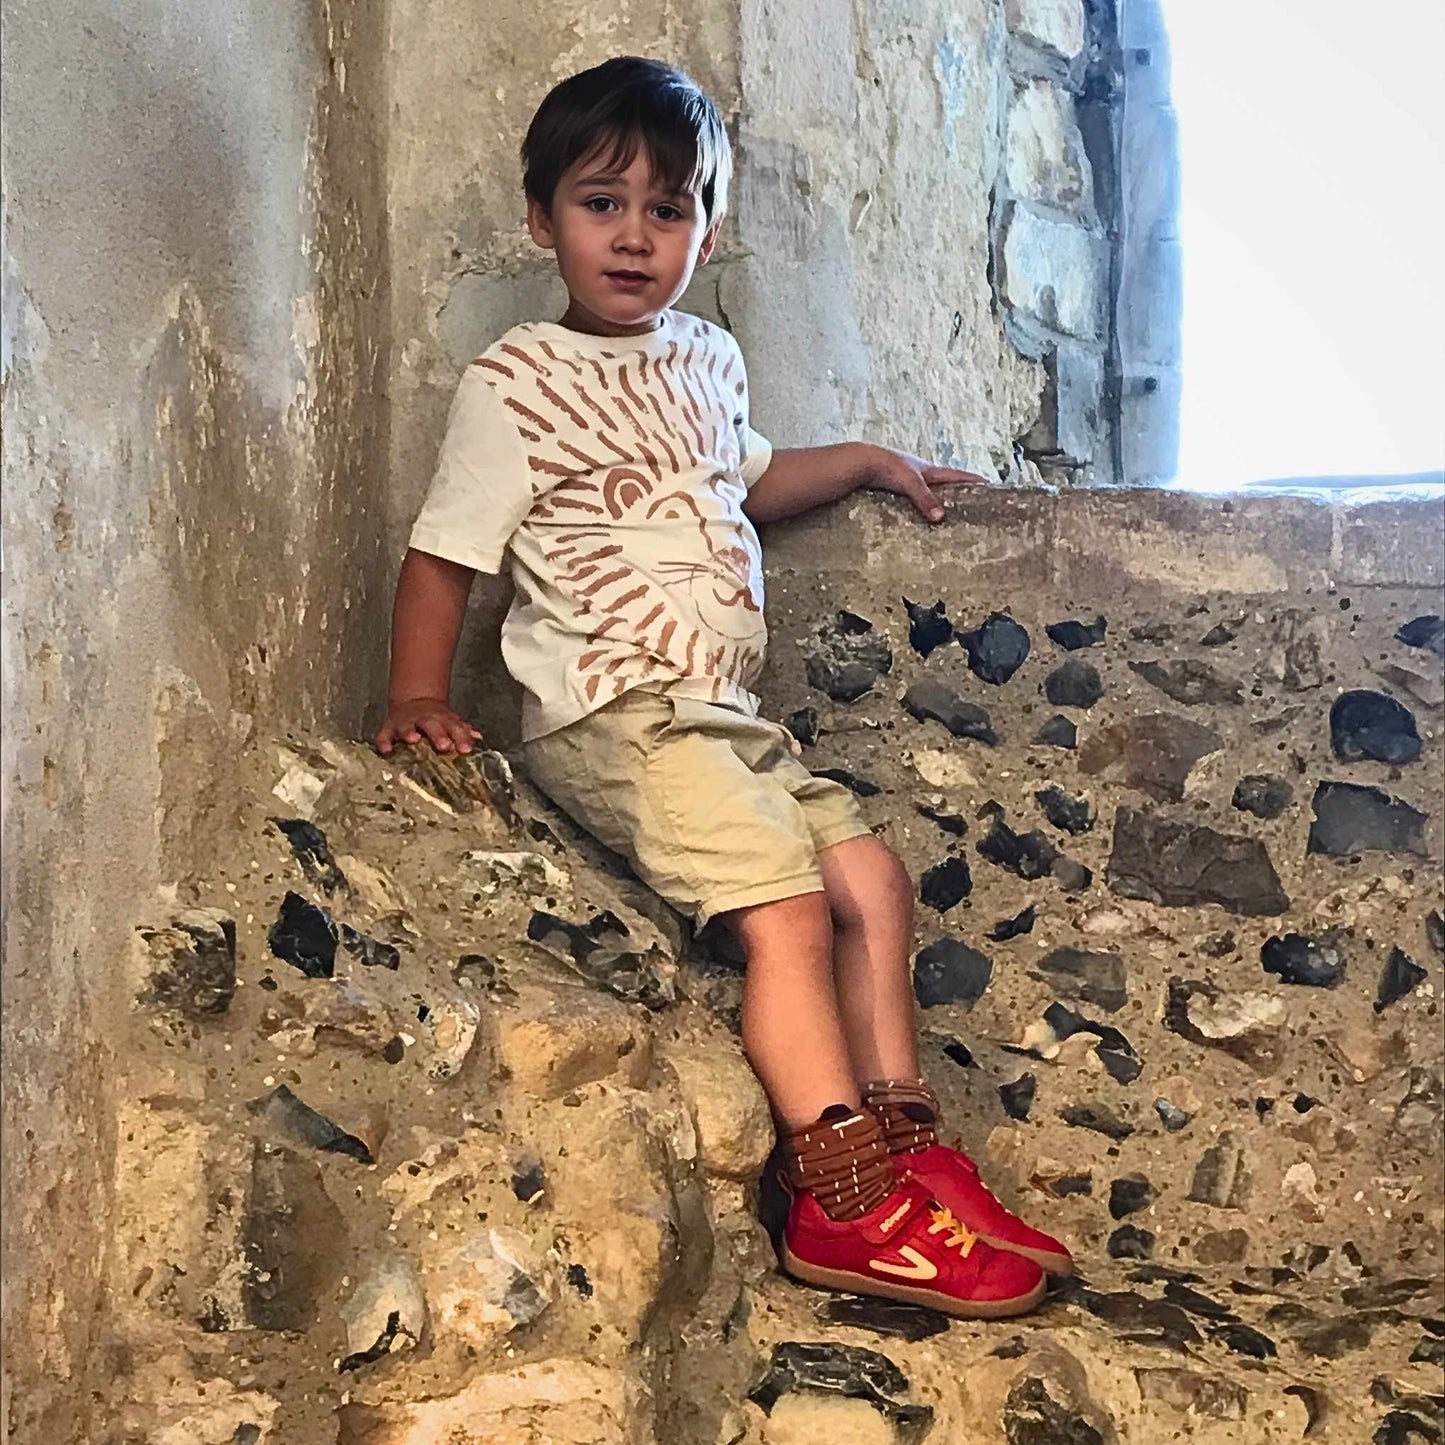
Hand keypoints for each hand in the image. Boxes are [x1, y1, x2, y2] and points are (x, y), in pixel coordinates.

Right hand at [375, 697, 481, 756]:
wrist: (414, 703)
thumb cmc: (436, 720)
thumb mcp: (451, 722)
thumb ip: (462, 732)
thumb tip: (477, 737)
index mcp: (443, 720)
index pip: (454, 728)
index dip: (461, 738)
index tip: (466, 749)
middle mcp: (425, 720)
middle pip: (432, 726)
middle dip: (438, 735)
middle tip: (444, 746)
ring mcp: (406, 723)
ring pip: (407, 727)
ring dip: (409, 732)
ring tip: (413, 740)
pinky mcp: (389, 728)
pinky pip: (384, 735)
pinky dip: (384, 742)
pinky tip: (387, 750)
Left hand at [863, 445, 989, 522]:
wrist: (859, 462)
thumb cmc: (887, 467)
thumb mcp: (910, 482)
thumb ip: (925, 499)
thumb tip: (941, 518)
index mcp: (929, 470)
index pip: (957, 475)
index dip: (972, 480)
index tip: (989, 483)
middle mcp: (919, 474)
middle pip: (944, 484)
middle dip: (957, 492)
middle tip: (972, 503)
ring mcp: (906, 481)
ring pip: (927, 492)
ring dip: (936, 501)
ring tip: (947, 515)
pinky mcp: (892, 488)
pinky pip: (911, 500)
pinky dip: (918, 507)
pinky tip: (918, 516)